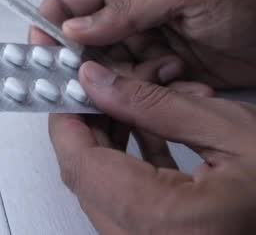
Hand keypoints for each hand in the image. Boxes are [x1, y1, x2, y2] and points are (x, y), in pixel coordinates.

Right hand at [32, 0, 255, 87]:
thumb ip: (128, 6)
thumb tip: (71, 29)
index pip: (68, 1)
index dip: (48, 26)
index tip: (42, 58)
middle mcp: (129, 14)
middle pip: (82, 45)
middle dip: (86, 65)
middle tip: (96, 85)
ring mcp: (145, 46)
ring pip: (109, 73)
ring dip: (130, 81)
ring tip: (170, 73)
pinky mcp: (162, 74)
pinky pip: (139, 90)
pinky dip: (155, 94)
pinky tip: (187, 82)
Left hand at [51, 62, 255, 233]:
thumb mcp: (233, 133)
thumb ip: (156, 105)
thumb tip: (97, 80)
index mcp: (161, 220)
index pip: (80, 162)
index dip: (66, 116)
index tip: (67, 82)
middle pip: (85, 176)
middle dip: (88, 124)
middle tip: (102, 86)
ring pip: (100, 189)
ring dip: (108, 142)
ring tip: (132, 104)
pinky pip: (122, 203)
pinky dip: (126, 166)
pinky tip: (149, 134)